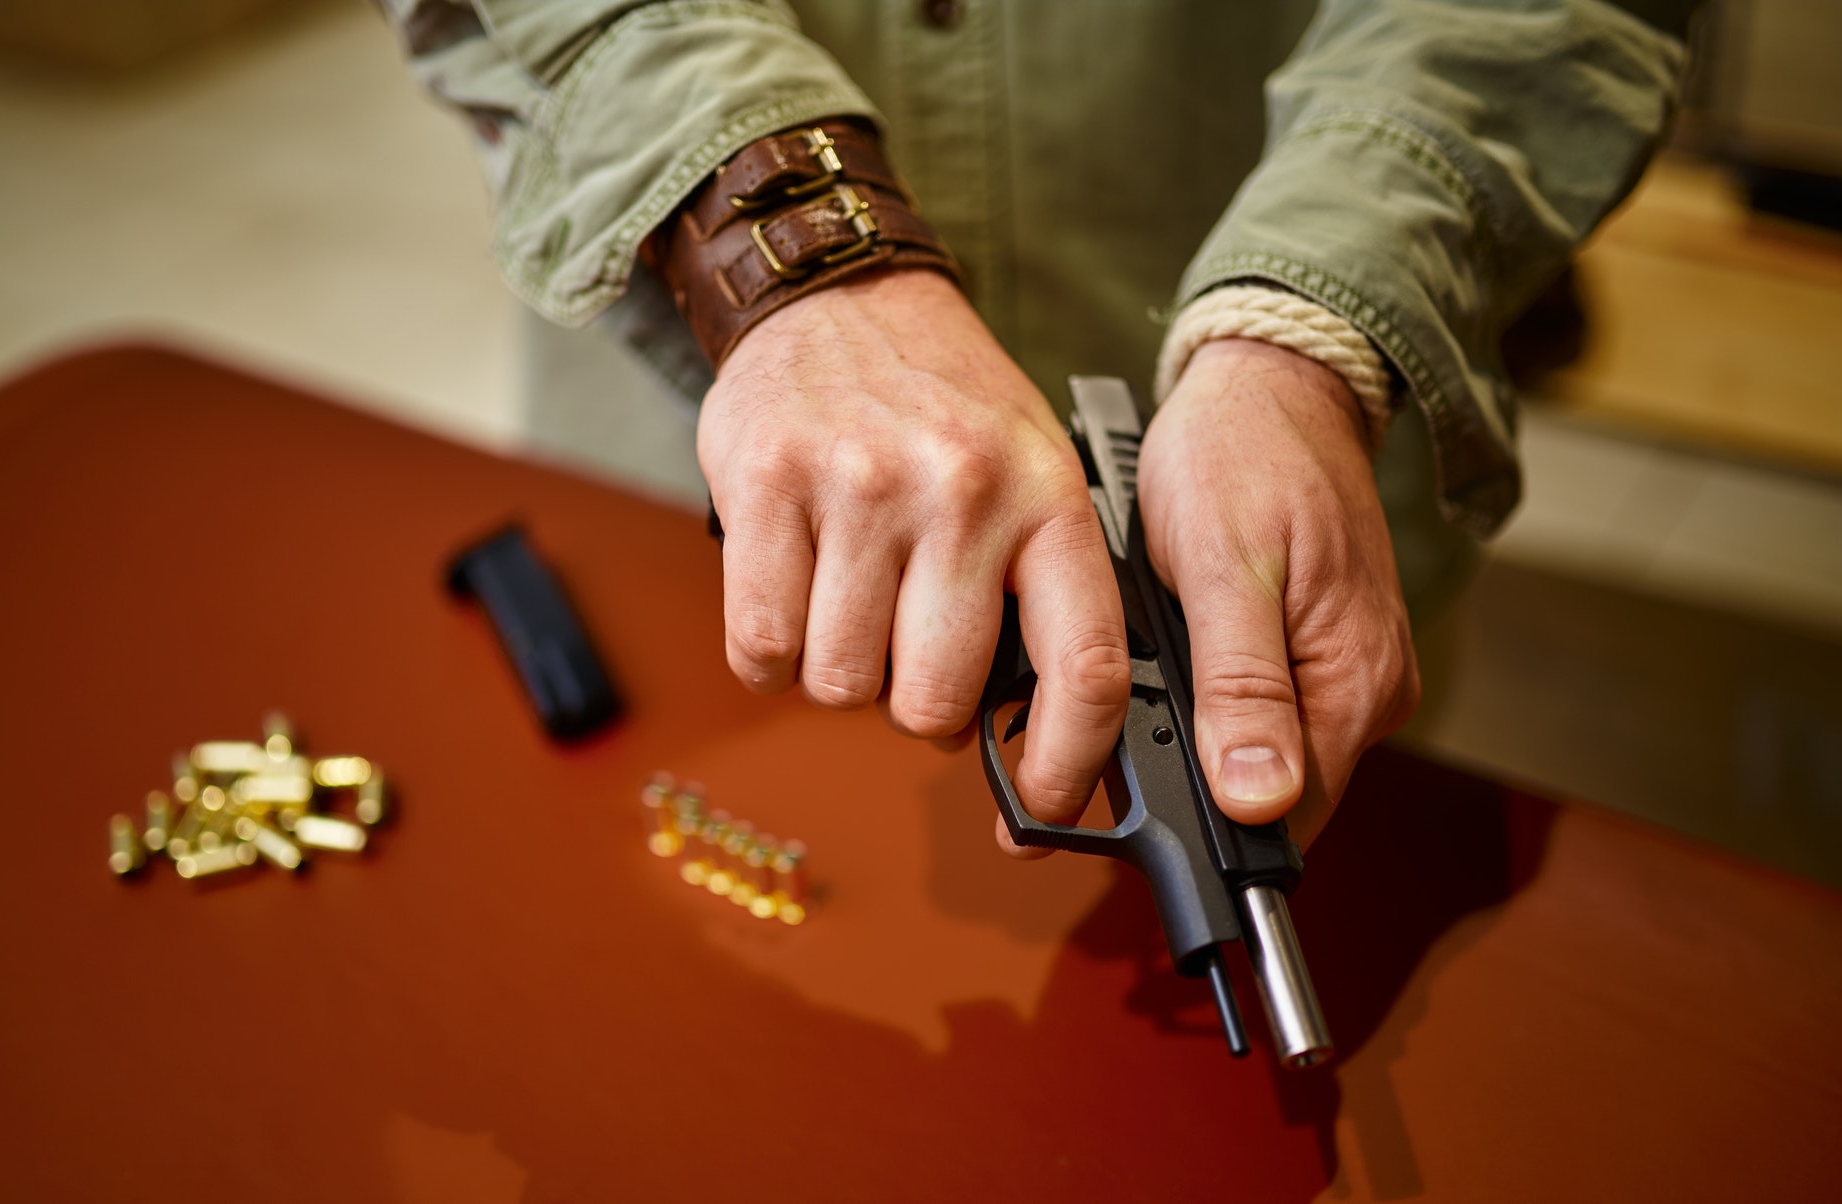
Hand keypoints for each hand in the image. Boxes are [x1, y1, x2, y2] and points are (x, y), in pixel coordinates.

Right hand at [697, 269, 1130, 851]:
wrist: (840, 294)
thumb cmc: (944, 409)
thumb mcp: (1031, 476)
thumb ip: (1041, 595)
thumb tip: (1039, 748)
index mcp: (1048, 500)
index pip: (1081, 668)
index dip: (1064, 767)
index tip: (1041, 809)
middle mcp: (960, 493)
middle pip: (932, 702)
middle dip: (917, 710)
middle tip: (910, 656)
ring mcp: (859, 488)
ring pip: (841, 686)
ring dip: (840, 675)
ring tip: (850, 604)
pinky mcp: (767, 486)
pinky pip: (760, 648)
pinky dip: (770, 655)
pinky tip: (792, 596)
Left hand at [1137, 338, 1418, 845]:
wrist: (1273, 381)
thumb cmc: (1245, 453)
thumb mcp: (1225, 566)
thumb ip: (1243, 687)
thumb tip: (1258, 798)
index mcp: (1355, 684)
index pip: (1281, 819)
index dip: (1200, 824)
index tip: (1118, 800)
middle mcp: (1368, 694)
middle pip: (1269, 795)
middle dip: (1186, 781)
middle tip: (1104, 727)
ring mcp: (1347, 673)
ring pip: (1259, 755)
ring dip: (1194, 738)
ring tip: (1131, 679)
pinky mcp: (1320, 650)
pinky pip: (1261, 708)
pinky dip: (1207, 697)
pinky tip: (1169, 656)